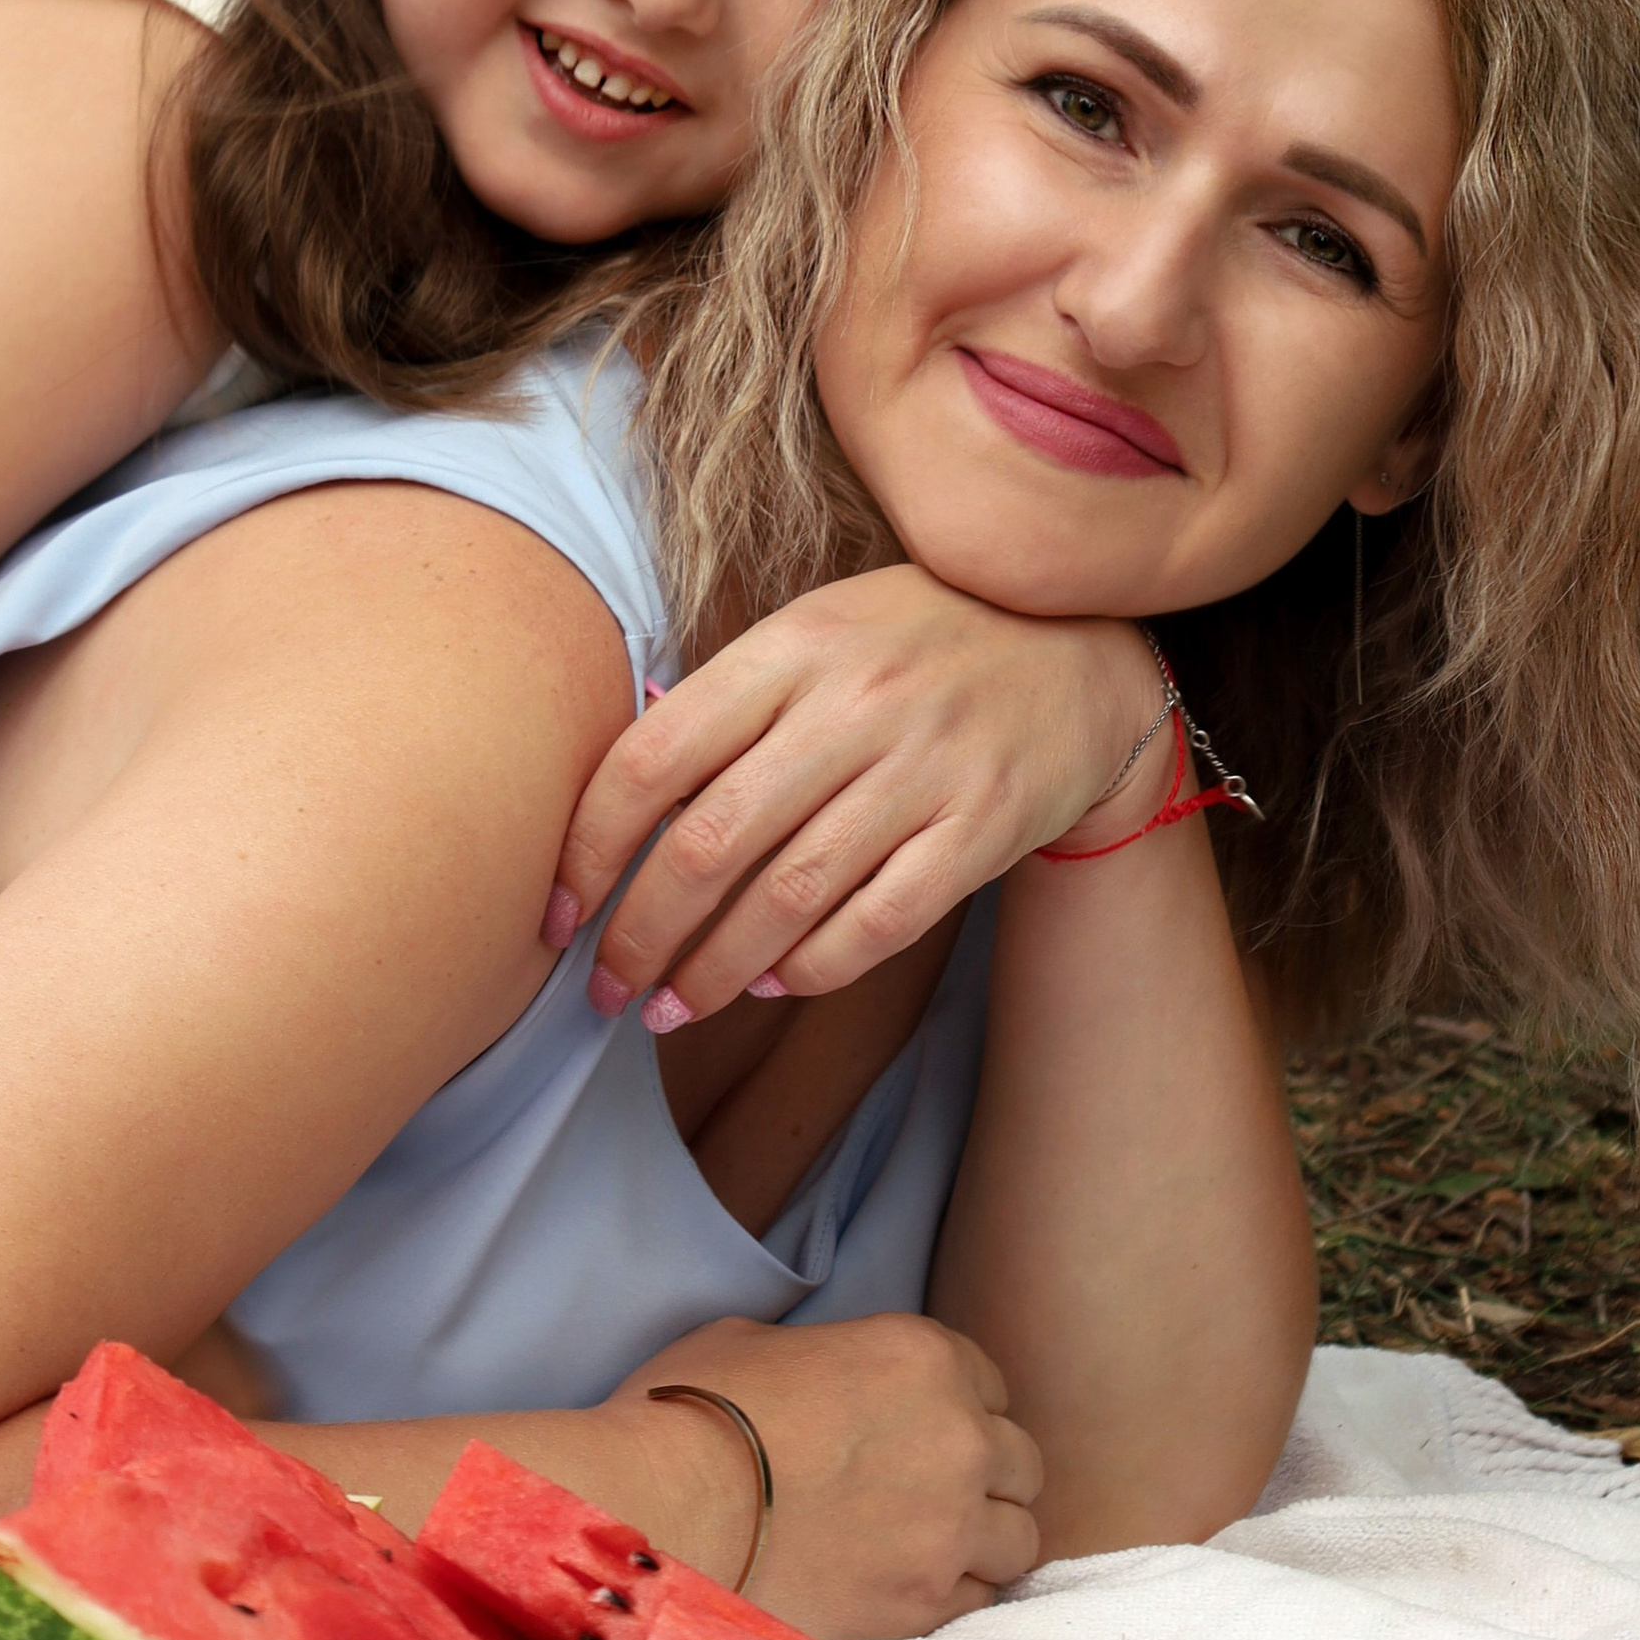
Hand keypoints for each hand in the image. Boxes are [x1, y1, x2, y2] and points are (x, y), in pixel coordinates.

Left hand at [548, 572, 1170, 1020]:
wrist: (1081, 650)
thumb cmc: (916, 644)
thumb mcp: (817, 630)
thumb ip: (728, 699)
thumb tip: (615, 795)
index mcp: (791, 648)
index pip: (652, 758)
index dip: (589, 849)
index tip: (559, 913)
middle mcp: (853, 705)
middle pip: (709, 844)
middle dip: (639, 936)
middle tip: (605, 990)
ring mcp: (923, 768)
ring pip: (788, 897)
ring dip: (714, 971)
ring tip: (670, 1008)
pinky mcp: (982, 827)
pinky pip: (879, 921)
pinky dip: (815, 966)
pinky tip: (774, 984)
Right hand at [610, 1310, 1043, 1639]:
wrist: (664, 1507)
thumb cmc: (690, 1410)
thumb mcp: (756, 1341)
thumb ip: (825, 1355)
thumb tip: (817, 1376)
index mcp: (923, 1356)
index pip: (990, 1383)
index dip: (956, 1407)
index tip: (923, 1430)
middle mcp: (959, 1438)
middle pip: (1020, 1464)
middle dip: (984, 1475)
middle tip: (931, 1492)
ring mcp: (949, 1527)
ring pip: (1018, 1538)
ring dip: (983, 1540)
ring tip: (929, 1547)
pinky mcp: (923, 1603)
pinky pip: (978, 1602)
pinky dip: (953, 1594)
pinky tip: (905, 1587)